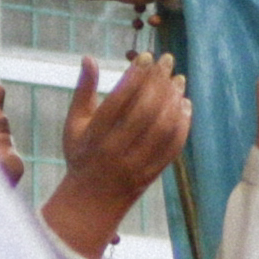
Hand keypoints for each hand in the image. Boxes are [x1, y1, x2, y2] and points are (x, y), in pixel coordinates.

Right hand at [46, 53, 189, 257]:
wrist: (92, 202)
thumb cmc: (81, 155)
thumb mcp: (74, 125)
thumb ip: (83, 91)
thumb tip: (89, 58)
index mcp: (94, 136)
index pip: (118, 100)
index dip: (135, 75)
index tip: (147, 56)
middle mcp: (115, 151)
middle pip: (144, 111)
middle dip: (159, 81)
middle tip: (168, 60)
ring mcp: (136, 164)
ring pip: (162, 128)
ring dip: (174, 100)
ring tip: (178, 79)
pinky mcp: (152, 174)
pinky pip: (173, 146)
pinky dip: (183, 123)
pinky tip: (184, 104)